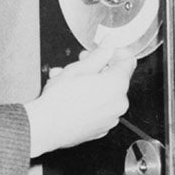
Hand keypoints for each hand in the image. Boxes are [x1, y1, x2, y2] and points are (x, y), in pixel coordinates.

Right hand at [24, 41, 134, 157]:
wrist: (46, 127)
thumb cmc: (60, 100)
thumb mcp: (79, 68)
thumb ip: (99, 54)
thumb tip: (109, 45)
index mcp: (118, 85)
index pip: (128, 62)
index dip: (115, 53)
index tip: (104, 51)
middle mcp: (119, 103)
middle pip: (115, 79)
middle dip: (98, 69)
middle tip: (81, 64)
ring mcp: (110, 119)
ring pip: (105, 94)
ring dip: (90, 84)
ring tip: (67, 80)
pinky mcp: (100, 129)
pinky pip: (99, 110)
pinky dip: (89, 102)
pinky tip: (71, 97)